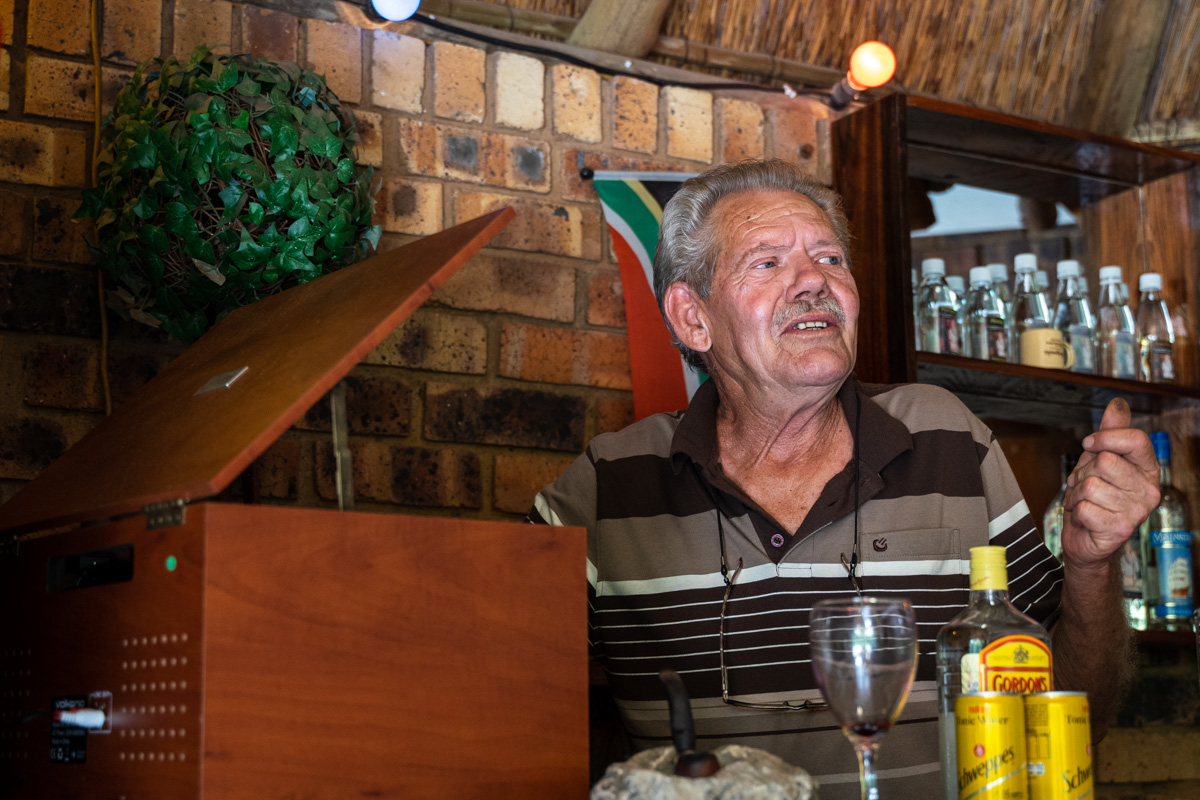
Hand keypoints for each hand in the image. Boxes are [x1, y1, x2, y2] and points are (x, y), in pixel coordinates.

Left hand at [1061, 397, 1159, 570]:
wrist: (1086, 539)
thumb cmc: (1094, 497)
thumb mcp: (1099, 459)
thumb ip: (1110, 433)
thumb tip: (1118, 404)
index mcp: (1148, 469)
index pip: (1135, 439)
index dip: (1105, 437)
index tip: (1090, 445)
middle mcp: (1149, 490)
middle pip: (1104, 461)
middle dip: (1083, 471)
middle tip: (1085, 486)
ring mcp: (1137, 511)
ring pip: (1090, 484)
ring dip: (1076, 493)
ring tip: (1085, 502)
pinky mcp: (1120, 529)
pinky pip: (1083, 507)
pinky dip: (1075, 512)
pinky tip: (1085, 518)